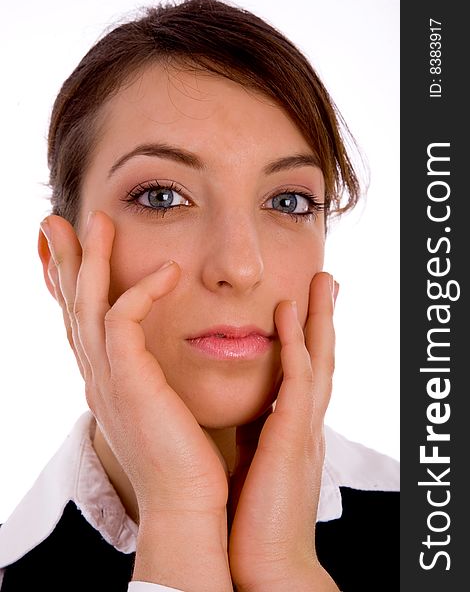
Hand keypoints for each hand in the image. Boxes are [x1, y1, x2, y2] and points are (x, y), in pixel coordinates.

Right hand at [40, 211, 231, 590]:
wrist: (186, 501)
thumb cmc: (182, 455)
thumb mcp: (160, 405)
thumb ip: (153, 376)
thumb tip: (158, 356)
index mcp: (107, 379)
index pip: (81, 320)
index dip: (70, 282)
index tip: (70, 246)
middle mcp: (98, 375)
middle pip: (72, 305)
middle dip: (64, 260)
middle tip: (57, 220)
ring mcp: (108, 378)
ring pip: (88, 303)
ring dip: (90, 259)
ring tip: (97, 220)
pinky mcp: (128, 381)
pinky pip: (123, 320)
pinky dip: (142, 291)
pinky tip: (170, 272)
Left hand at [228, 272, 339, 590]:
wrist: (266, 567)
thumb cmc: (256, 519)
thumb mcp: (254, 464)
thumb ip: (253, 435)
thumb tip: (242, 417)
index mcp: (294, 429)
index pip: (304, 373)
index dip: (307, 338)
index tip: (304, 307)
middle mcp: (305, 422)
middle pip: (320, 359)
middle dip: (324, 318)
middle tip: (327, 282)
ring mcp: (303, 427)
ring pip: (318, 359)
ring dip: (319, 318)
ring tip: (323, 282)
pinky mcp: (292, 436)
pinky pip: (296, 379)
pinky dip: (296, 343)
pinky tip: (290, 314)